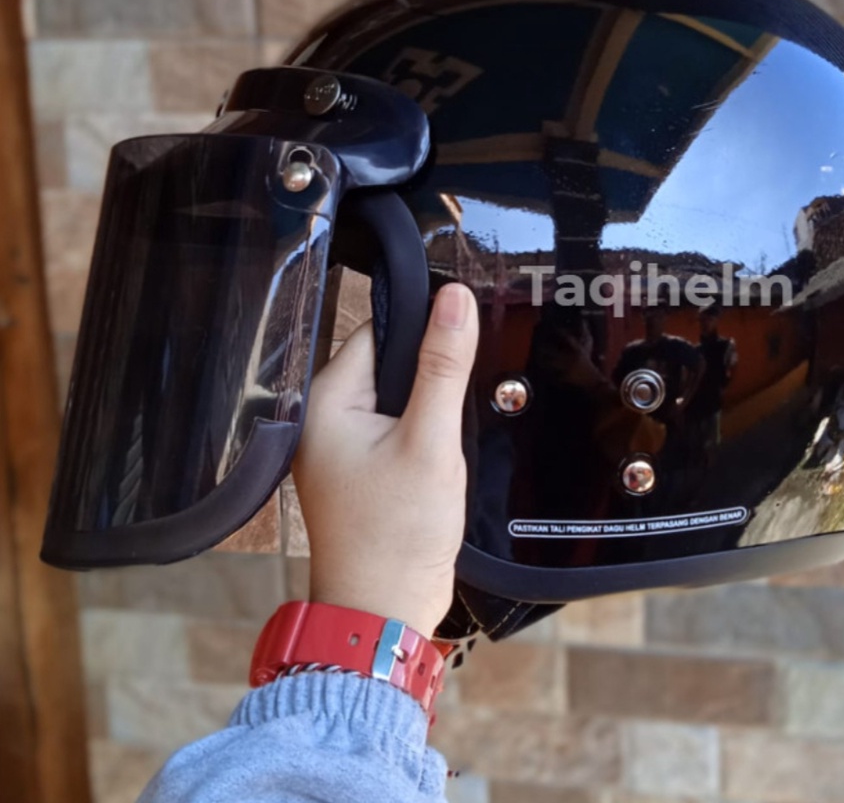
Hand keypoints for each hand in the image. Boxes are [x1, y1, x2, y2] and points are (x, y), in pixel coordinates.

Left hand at [292, 282, 478, 637]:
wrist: (385, 612)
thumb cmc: (397, 535)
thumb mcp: (430, 440)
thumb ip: (442, 365)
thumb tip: (453, 298)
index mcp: (324, 403)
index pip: (376, 332)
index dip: (422, 338)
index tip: (455, 357)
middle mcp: (321, 421)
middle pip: (386, 365)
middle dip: (427, 381)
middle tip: (446, 419)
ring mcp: (337, 448)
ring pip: (394, 399)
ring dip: (425, 412)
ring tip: (439, 446)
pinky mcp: (357, 471)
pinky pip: (393, 430)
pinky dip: (419, 438)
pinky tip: (432, 463)